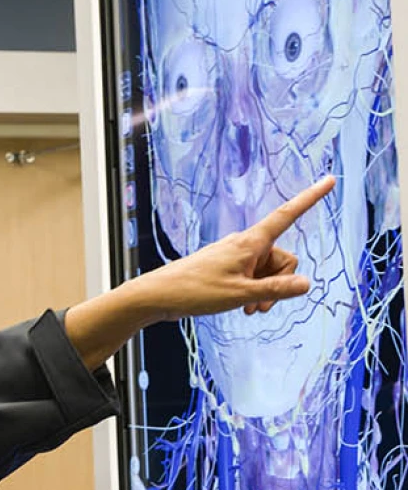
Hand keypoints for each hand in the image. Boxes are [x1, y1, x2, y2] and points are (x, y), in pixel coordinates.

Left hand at [65, 176, 335, 369]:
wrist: (160, 296)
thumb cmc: (196, 290)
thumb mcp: (241, 294)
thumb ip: (275, 290)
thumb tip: (306, 284)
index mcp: (251, 242)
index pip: (288, 215)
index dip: (310, 198)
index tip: (330, 180)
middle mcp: (246, 245)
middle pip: (284, 259)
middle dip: (280, 283)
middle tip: (259, 305)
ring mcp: (238, 257)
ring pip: (269, 272)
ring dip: (265, 292)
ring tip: (247, 308)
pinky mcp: (229, 268)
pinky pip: (255, 277)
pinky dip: (254, 292)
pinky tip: (242, 305)